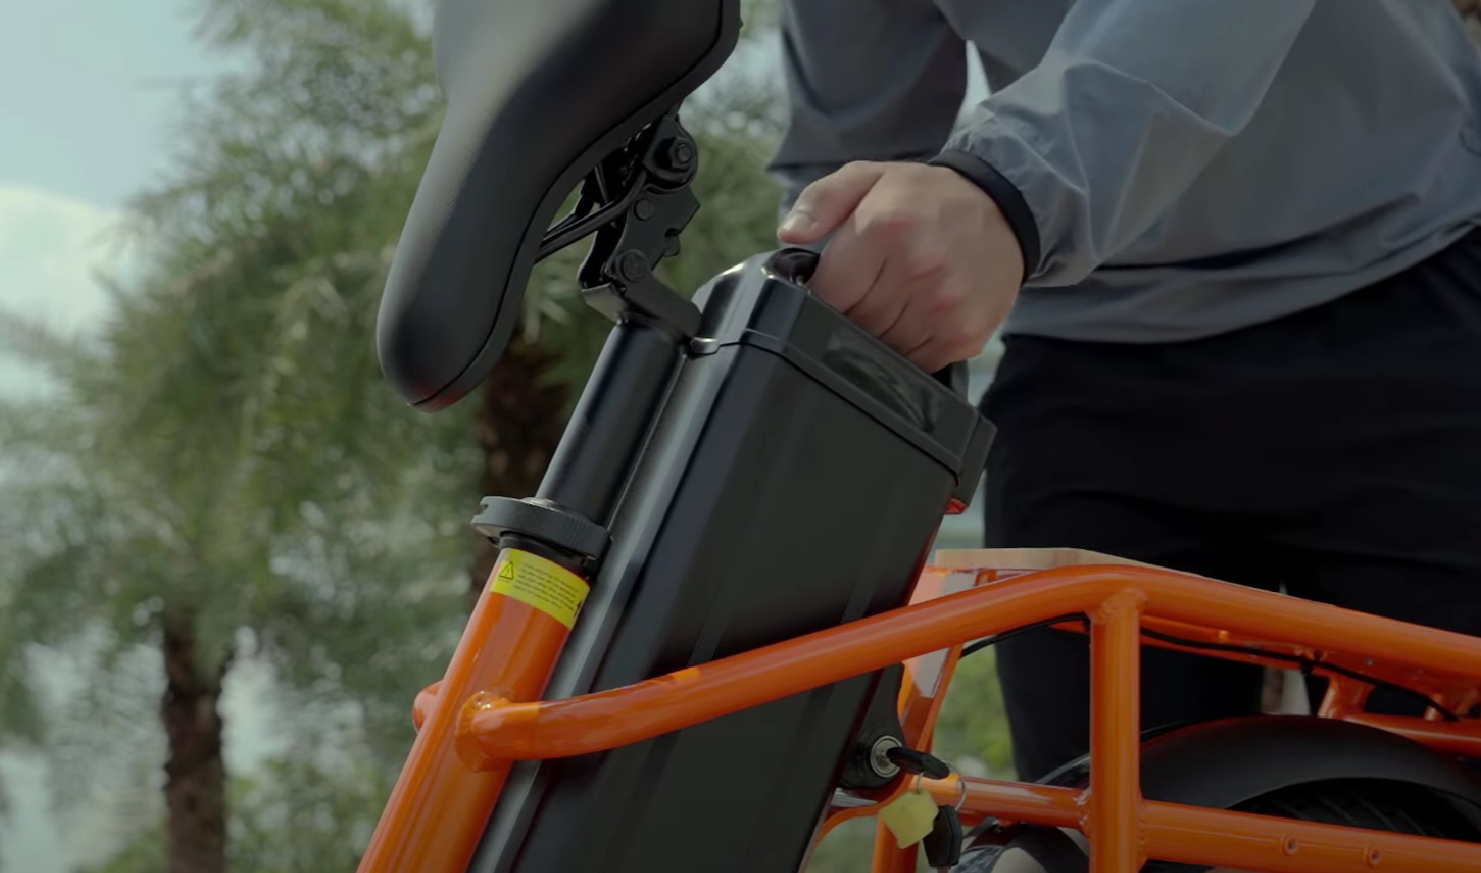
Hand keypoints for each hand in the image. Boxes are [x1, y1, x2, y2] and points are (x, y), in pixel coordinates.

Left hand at [778, 160, 1024, 373]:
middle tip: (865, 291)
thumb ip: (820, 201)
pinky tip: (914, 319)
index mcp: (886, 228)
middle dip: (849, 314)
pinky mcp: (965, 335)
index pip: (828, 294)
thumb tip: (789, 234)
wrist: (1001, 209)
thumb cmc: (922, 197)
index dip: (822, 295)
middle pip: (853, 324)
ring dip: (877, 334)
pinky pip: (915, 363)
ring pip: (882, 348)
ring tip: (890, 303)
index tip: (832, 286)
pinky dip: (907, 349)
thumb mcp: (867, 178)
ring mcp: (945, 308)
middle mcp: (918, 269)